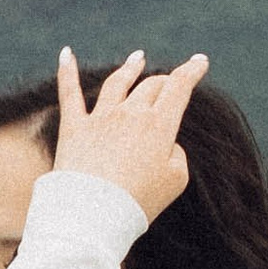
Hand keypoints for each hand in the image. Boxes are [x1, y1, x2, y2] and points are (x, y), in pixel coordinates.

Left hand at [52, 46, 207, 223]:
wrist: (94, 214)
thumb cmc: (138, 202)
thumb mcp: (175, 180)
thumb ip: (176, 153)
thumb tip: (166, 142)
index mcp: (159, 125)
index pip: (179, 88)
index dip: (192, 71)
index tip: (200, 61)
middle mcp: (130, 114)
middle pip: (151, 86)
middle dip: (164, 80)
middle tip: (170, 81)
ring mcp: (100, 118)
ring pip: (118, 82)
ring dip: (130, 68)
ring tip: (138, 58)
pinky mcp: (74, 128)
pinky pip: (69, 93)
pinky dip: (68, 71)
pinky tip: (67, 54)